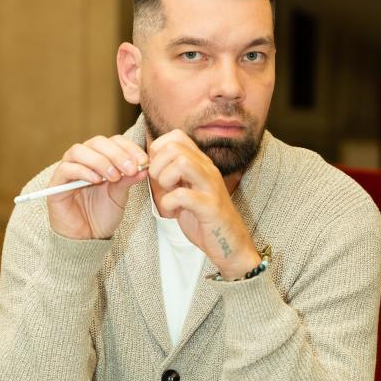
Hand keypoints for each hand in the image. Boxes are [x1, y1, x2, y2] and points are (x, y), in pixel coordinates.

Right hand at [46, 135, 148, 239]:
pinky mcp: (56, 184)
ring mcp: (68, 170)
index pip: (113, 141)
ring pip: (79, 150)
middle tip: (130, 169)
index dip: (129, 148)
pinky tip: (97, 181)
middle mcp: (83, 160)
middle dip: (117, 154)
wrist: (87, 239)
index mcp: (101, 159)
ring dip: (100, 160)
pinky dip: (83, 171)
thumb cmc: (102, 215)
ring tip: (113, 177)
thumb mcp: (120, 196)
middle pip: (97, 142)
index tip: (143, 161)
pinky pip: (66, 169)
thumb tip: (144, 166)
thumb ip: (128, 179)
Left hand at [148, 130, 259, 278]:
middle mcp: (207, 170)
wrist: (230, 244)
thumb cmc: (204, 218)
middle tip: (160, 185)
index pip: (177, 136)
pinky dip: (169, 203)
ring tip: (167, 194)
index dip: (159, 149)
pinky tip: (172, 213)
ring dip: (165, 179)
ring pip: (181, 163)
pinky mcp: (210, 207)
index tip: (157, 170)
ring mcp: (211, 187)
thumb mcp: (187, 191)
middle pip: (175, 147)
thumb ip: (172, 177)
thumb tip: (150, 165)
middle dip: (158, 165)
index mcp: (201, 164)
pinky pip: (182, 195)